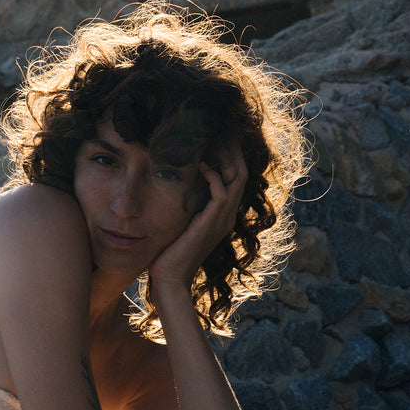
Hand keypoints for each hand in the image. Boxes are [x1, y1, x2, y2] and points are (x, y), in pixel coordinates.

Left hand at [149, 148, 247, 289]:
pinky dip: (213, 176)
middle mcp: (227, 216)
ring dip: (226, 157)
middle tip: (220, 130)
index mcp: (222, 215)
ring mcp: (222, 220)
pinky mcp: (211, 224)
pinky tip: (201, 165)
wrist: (169, 279)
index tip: (217, 137)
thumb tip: (172, 183)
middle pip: (241, 173)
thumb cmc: (168, 254)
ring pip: (236, 179)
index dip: (229, 156)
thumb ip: (184, 205)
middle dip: (232, 150)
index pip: (235, 178)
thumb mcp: (179, 222)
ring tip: (214, 139)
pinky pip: (221, 192)